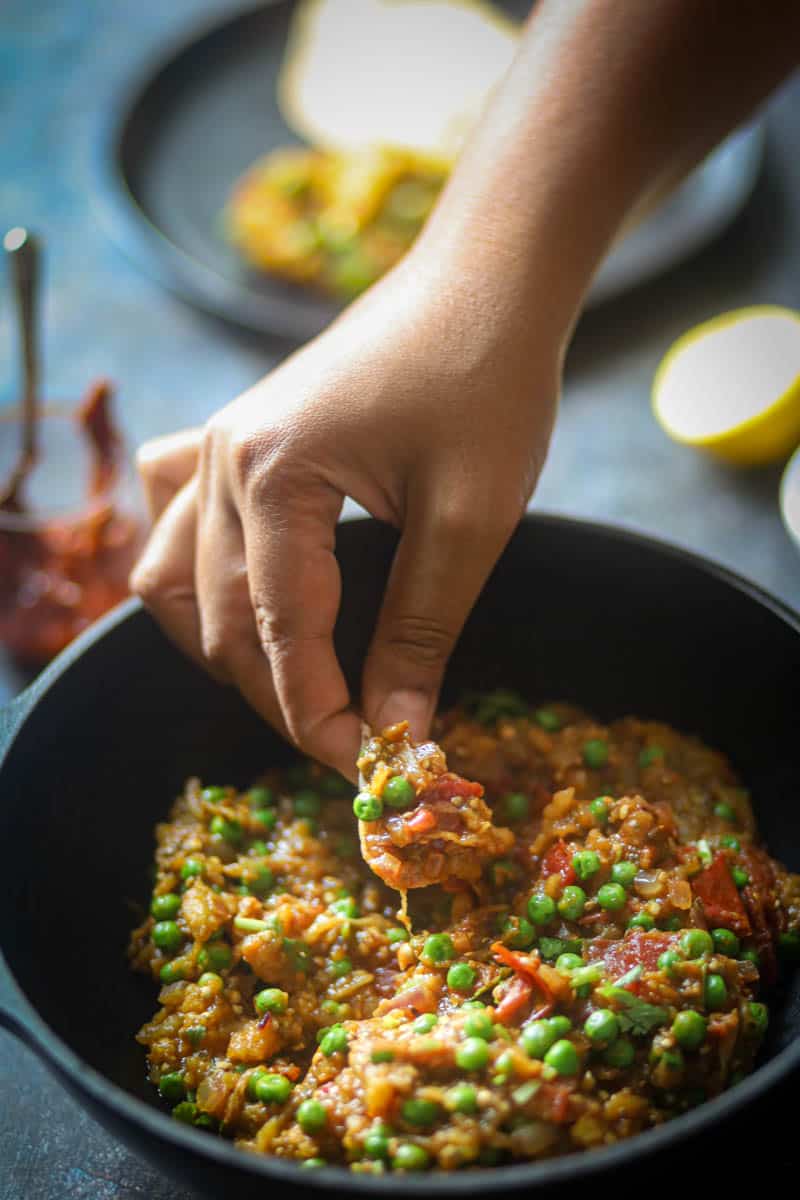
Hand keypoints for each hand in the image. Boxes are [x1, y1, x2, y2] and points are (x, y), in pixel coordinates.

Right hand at [131, 252, 561, 777]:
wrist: (487, 278)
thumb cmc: (490, 381)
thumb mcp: (468, 519)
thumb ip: (420, 632)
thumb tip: (400, 734)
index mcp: (271, 477)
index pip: (280, 634)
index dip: (322, 716)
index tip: (373, 769)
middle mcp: (221, 460)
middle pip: (217, 620)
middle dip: (279, 695)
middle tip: (352, 740)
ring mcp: (218, 443)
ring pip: (172, 578)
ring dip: (222, 644)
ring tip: (292, 685)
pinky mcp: (236, 435)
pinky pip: (176, 516)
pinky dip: (195, 570)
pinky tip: (239, 588)